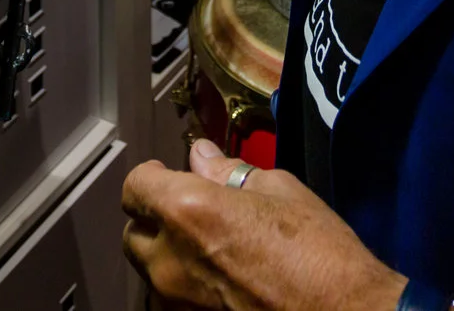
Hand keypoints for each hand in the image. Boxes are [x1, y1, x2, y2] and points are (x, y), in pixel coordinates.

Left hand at [121, 139, 405, 310]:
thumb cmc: (319, 255)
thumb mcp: (280, 192)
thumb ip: (229, 174)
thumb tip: (202, 158)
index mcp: (187, 212)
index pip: (134, 187)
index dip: (152, 177)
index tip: (168, 175)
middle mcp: (170, 261)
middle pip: (134, 234)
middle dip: (156, 220)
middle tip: (192, 212)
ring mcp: (178, 301)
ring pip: (153, 272)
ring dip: (170, 257)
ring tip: (212, 250)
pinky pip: (173, 300)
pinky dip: (187, 287)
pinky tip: (222, 280)